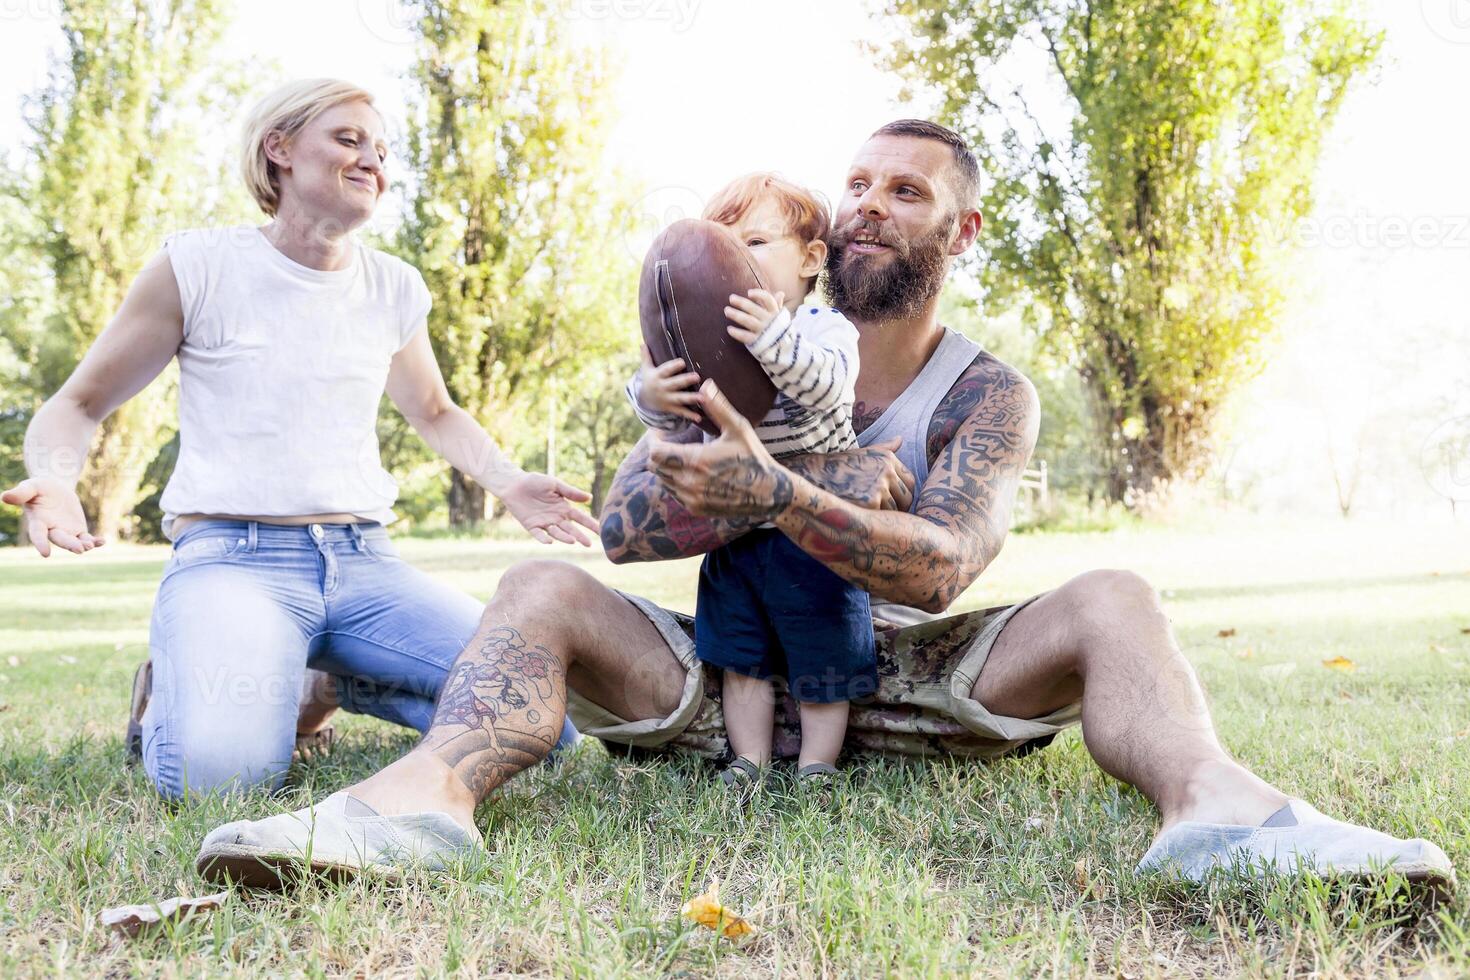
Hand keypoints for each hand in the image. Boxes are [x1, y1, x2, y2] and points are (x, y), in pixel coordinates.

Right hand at [0, 477, 103, 557]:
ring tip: (90, 545)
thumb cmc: (39, 488)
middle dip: (70, 544)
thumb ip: (20, 493)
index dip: (41, 543)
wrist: (54, 488)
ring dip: (83, 545)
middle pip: (60, 539)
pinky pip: (86, 538)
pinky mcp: (77, 530)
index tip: (45, 554)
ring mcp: (65, 531)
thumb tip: (4, 496)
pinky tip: (102, 541)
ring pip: (74, 541)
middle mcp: (51, 530)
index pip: (38, 534)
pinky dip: (94, 541)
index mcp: (38, 521)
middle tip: (80, 549)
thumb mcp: (30, 486)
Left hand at [498, 473, 601, 545]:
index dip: (590, 524)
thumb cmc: (535, 481)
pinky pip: (539, 534)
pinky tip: (550, 541)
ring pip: (557, 532)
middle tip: (589, 544)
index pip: (581, 518)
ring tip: (573, 541)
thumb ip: (571, 492)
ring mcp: (544, 523)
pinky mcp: (531, 526)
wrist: (514, 484)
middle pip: (571, 529)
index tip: (601, 531)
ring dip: (564, 537)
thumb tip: (589, 497)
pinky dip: (544, 538)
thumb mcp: (555, 484)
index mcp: (564, 508)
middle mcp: (556, 518)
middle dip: (580, 536)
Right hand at [636, 345, 701, 422]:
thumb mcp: (646, 369)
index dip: (673, 366)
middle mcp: (662, 388)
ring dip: (691, 398)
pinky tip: (699, 417)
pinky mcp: (670, 408)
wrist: (643, 401)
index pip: (666, 370)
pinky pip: (680, 412)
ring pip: (680, 398)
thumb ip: (646, 357)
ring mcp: (666, 399)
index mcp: (657, 376)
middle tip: (697, 376)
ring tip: (703, 398)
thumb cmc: (649, 380)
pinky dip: (690, 416)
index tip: (682, 362)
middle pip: (675, 384)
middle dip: (685, 380)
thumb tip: (642, 343)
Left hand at [647, 380, 792, 518]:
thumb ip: (718, 407)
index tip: (660, 432)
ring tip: (680, 454)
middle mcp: (690, 483)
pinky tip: (690, 471)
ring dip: (666, 467)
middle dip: (658, 451)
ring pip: (663, 480)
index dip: (653, 440)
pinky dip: (676, 481)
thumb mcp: (738, 428)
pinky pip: (674, 493)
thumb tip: (705, 384)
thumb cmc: (754, 457)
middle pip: (655, 466)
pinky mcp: (695, 508)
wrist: (768, 493)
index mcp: (697, 461)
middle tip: (667, 441)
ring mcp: (691, 498)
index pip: (655, 452)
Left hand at [724, 288, 784, 344]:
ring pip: (748, 321)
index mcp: (774, 312)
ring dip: (736, 315)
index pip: (768, 300)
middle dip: (741, 303)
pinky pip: (745, 336)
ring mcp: (763, 331)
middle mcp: (768, 320)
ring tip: (726, 311)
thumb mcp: (781, 317)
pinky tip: (729, 329)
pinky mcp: (757, 342)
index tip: (748, 293)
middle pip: (754, 309)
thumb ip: (777, 305)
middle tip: (731, 298)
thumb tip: (781, 293)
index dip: (758, 294)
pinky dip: (737, 333)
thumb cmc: (779, 329)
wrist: (785, 350)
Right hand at [786, 440, 915, 510]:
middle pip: (906, 498)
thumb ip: (884, 449)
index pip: (910, 482)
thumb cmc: (836, 468)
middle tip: (883, 516)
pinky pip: (883, 519)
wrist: (811, 477)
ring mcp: (879, 487)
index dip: (903, 495)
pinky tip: (863, 522)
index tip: (894, 503)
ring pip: (895, 511)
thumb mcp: (861, 452)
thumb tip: (900, 440)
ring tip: (869, 519)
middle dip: (898, 509)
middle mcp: (887, 471)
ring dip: (885, 518)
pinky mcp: (871, 504)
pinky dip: (875, 523)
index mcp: (887, 459)